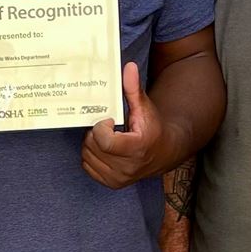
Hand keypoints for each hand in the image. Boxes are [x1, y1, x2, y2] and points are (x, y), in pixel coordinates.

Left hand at [82, 64, 163, 189]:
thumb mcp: (144, 107)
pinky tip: (105, 149)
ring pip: (87, 156)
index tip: (109, 120)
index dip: (100, 127)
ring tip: (107, 137)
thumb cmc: (153, 128)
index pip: (104, 140)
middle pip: (92, 146)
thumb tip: (128, 67)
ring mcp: (119, 179)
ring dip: (92, 144)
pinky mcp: (112, 184)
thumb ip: (133, 89)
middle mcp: (127, 168)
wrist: (163, 153)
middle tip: (108, 127)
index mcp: (136, 148)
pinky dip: (92, 155)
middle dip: (95, 133)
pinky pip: (87, 166)